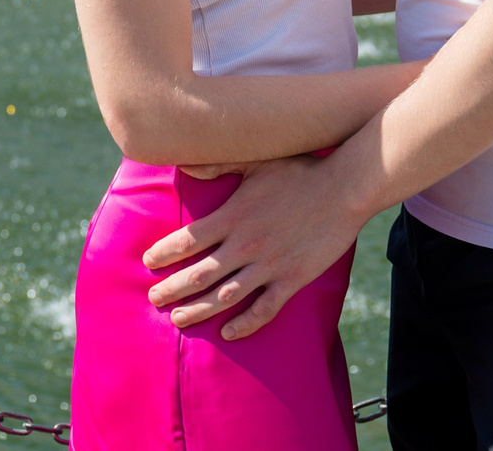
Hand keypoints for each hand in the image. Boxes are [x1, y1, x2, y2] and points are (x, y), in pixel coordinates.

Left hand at [140, 153, 361, 338]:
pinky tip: (228, 333)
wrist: (344, 189)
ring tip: (178, 319)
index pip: (188, 240)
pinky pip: (265, 309)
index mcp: (233, 216)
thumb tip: (185, 164)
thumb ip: (219, 163)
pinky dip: (245, 324)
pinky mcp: (292, 279)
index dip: (164, 253)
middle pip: (199, 273)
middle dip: (172, 289)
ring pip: (225, 296)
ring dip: (199, 310)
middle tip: (153, 298)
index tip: (148, 261)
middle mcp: (246, 245)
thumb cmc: (299, 170)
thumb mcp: (255, 160)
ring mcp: (269, 265)